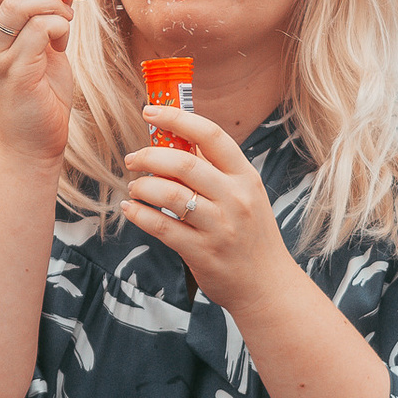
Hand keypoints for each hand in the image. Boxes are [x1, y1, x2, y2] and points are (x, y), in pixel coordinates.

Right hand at [0, 0, 79, 165]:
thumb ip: (43, 15)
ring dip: (52, 4)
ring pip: (19, 7)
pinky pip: (37, 32)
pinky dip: (58, 26)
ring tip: (67, 19)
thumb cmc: (40, 94)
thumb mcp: (42, 46)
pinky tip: (63, 39)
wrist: (35, 143)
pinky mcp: (14, 75)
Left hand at [120, 104, 293, 314]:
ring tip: (135, 187)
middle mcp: (235, 198)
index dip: (177, 118)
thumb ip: (216, 169)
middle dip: (149, 156)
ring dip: (142, 186)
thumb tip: (177, 136)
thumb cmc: (250, 235)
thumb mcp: (245, 195)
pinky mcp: (202, 253)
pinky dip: (138, 214)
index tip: (150, 111)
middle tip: (133, 158)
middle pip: (184, 163)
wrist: (267, 286)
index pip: (211, 135)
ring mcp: (220, 227)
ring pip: (169, 194)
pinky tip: (130, 208)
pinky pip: (161, 226)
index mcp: (245, 177)